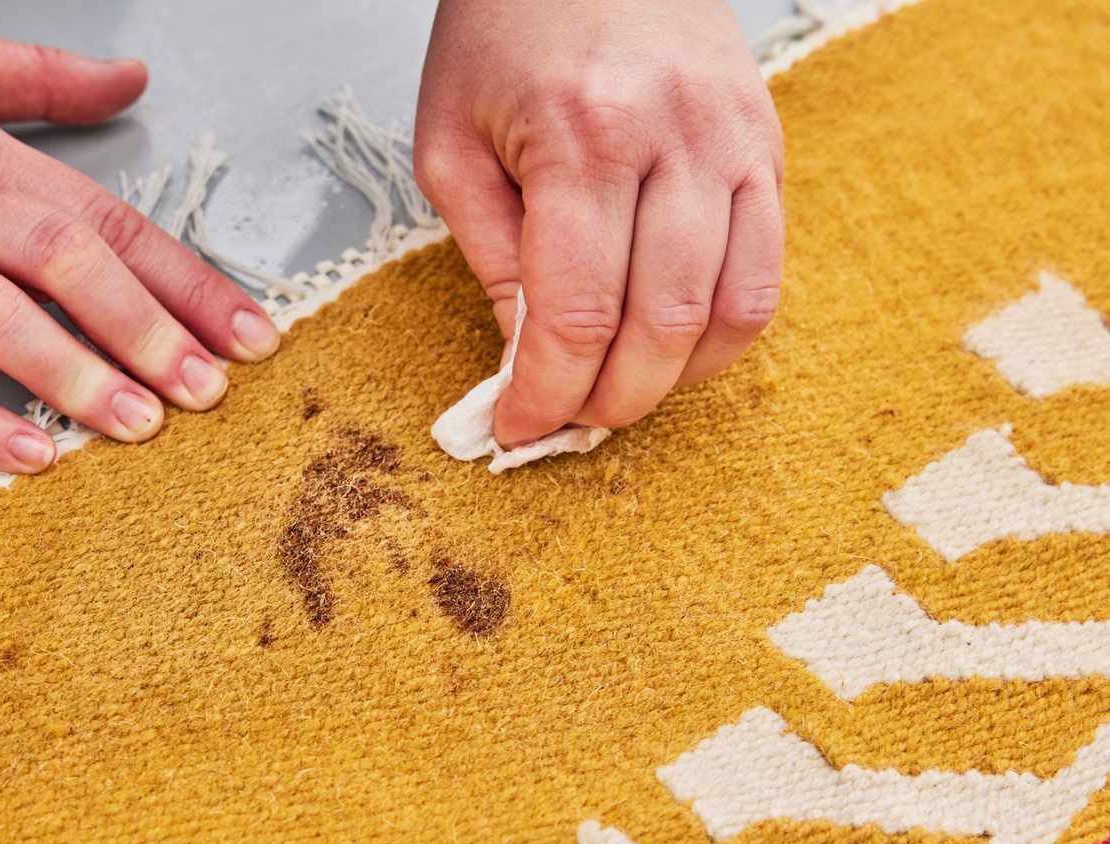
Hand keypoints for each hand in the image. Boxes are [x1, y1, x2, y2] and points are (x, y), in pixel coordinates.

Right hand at [0, 0, 281, 472]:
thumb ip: (33, 75)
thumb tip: (131, 79)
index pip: (96, 216)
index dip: (181, 278)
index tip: (248, 332)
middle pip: (55, 260)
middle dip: (145, 330)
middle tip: (208, 392)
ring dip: (71, 373)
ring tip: (139, 424)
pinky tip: (27, 454)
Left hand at [415, 0, 783, 445]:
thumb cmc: (505, 29)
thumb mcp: (452, 142)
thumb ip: (492, 257)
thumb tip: (526, 356)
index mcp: (581, 138)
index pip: (577, 314)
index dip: (548, 393)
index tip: (519, 428)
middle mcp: (673, 140)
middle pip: (662, 324)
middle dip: (612, 399)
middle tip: (571, 420)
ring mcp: (734, 141)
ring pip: (730, 309)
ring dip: (675, 378)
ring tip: (622, 390)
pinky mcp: (766, 144)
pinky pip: (766, 269)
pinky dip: (725, 331)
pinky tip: (677, 345)